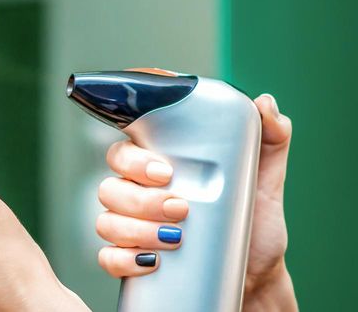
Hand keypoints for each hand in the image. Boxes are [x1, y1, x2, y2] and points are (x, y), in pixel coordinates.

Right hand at [95, 94, 296, 310]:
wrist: (258, 273)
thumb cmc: (255, 222)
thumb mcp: (265, 177)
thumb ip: (270, 135)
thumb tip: (264, 104)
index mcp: (159, 167)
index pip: (125, 150)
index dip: (134, 158)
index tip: (164, 171)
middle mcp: (137, 194)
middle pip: (110, 186)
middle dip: (141, 199)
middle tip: (180, 207)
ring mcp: (130, 228)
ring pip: (106, 221)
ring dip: (136, 229)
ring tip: (175, 237)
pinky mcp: (130, 260)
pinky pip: (107, 257)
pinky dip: (124, 259)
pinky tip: (151, 261)